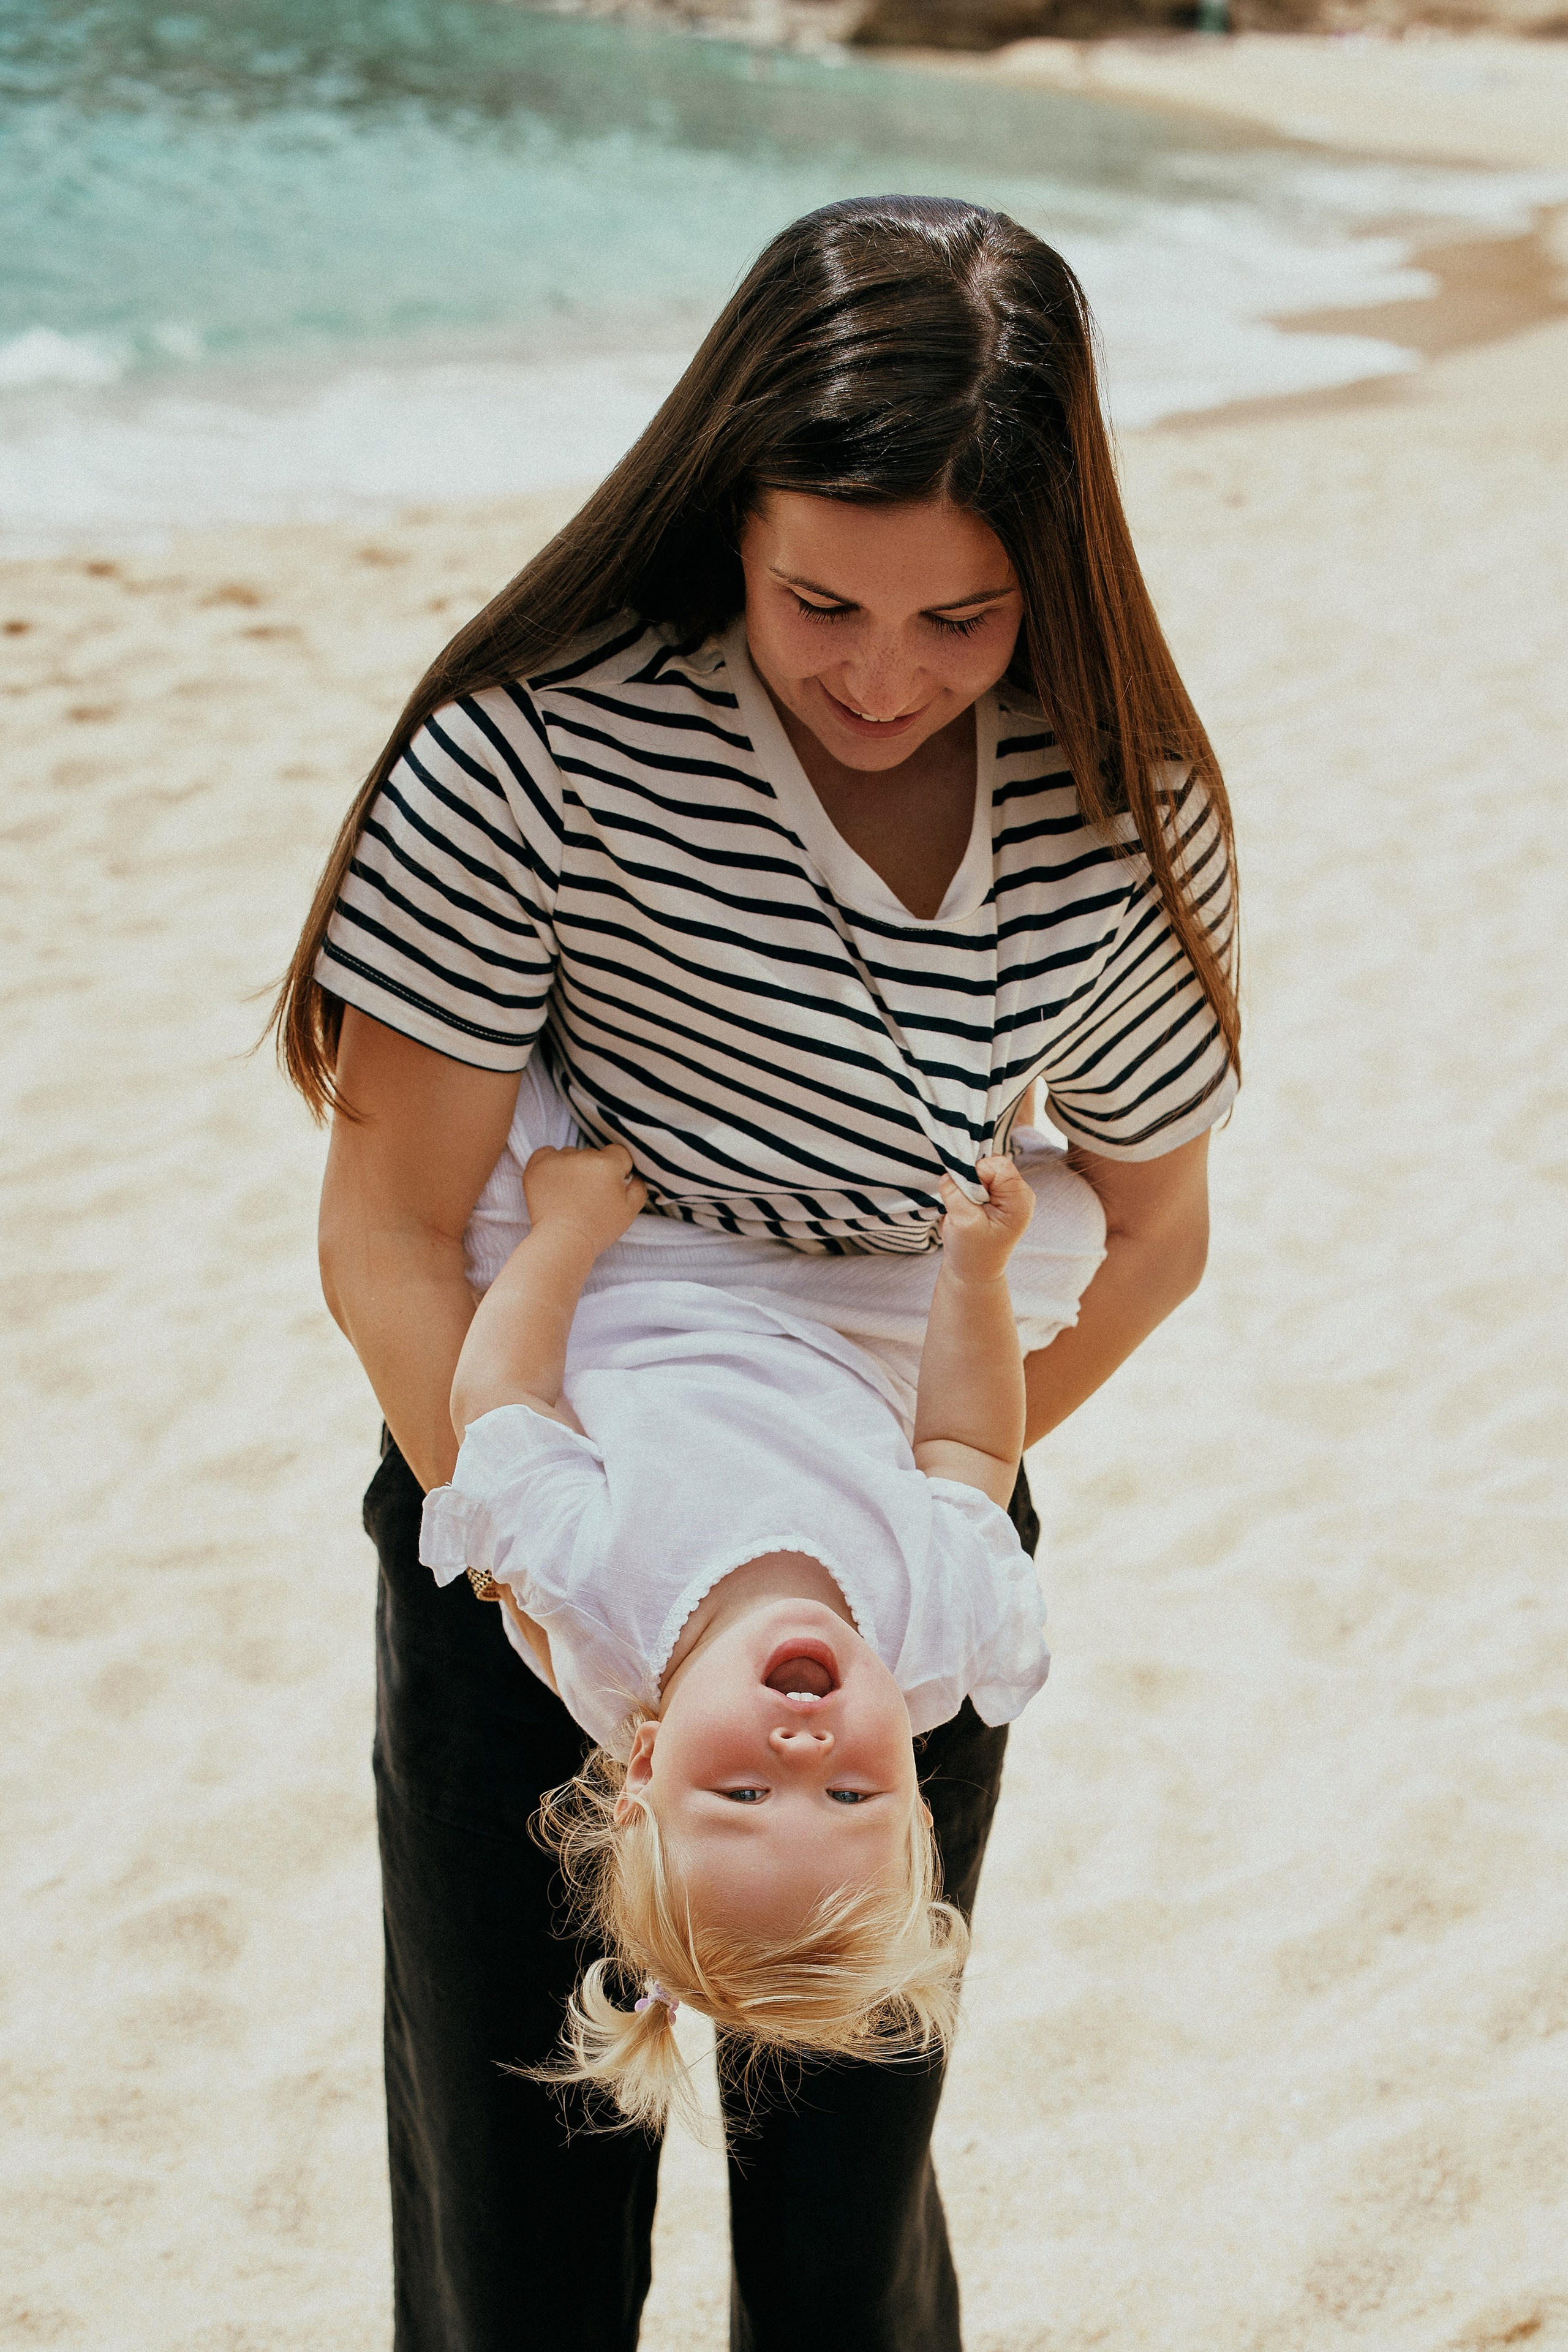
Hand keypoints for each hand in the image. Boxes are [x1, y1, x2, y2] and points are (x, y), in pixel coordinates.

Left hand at [523, 1143, 646, 1253]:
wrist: (563, 1243)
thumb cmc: (597, 1229)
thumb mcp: (629, 1211)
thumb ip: (638, 1187)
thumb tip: (634, 1176)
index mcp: (607, 1164)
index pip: (618, 1152)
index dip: (618, 1169)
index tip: (611, 1184)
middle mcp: (582, 1157)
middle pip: (593, 1154)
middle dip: (594, 1169)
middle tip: (589, 1194)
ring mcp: (557, 1160)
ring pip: (571, 1154)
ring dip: (572, 1167)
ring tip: (570, 1192)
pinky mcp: (537, 1167)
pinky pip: (545, 1153)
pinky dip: (550, 1162)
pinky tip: (555, 1180)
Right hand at [938, 1154, 1033, 1283]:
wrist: (973, 1269)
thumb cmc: (972, 1251)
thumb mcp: (963, 1222)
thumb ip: (956, 1193)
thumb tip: (949, 1172)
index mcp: (1019, 1200)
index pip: (998, 1165)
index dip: (976, 1173)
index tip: (966, 1197)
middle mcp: (1018, 1193)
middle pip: (991, 1162)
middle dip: (971, 1177)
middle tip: (966, 1203)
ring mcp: (1008, 1192)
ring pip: (982, 1167)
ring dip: (967, 1183)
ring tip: (966, 1206)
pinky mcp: (995, 1193)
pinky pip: (978, 1175)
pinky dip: (966, 1186)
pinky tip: (966, 1204)